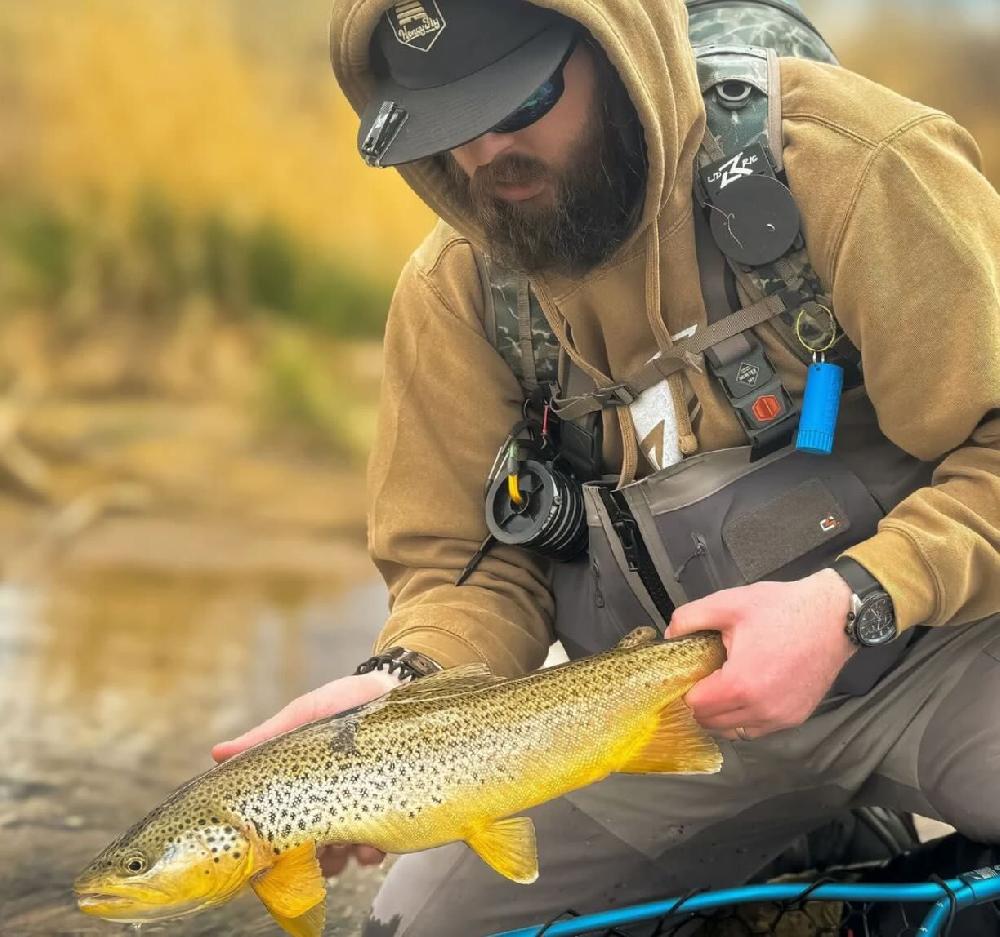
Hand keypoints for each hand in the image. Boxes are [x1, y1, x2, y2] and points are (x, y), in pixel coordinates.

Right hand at [212, 670, 402, 876]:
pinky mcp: (386, 812)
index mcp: (299, 791)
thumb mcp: (302, 716)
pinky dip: (371, 852)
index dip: (272, 851)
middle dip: (309, 862)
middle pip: (308, 856)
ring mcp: (355, 812)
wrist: (393, 690)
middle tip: (316, 850)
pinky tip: (372, 843)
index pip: (277, 833)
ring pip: (341, 858)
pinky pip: (377, 846)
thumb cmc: (342, 703)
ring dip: (340, 860)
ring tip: (347, 844)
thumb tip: (217, 754)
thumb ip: (264, 739)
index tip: (272, 854)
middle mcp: (325, 808)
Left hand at [666, 569, 855, 739]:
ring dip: (722, 715)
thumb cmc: (784, 608)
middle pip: (712, 724)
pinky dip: (744, 717)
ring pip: (734, 732)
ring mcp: (781, 717)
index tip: (688, 674)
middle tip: (703, 678)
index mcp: (742, 684)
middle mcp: (762, 709)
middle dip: (701, 704)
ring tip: (723, 685)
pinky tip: (745, 692)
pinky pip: (757, 729)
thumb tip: (669, 634)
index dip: (686, 690)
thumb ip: (689, 618)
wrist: (835, 616)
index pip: (696, 707)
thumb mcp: (728, 603)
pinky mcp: (795, 717)